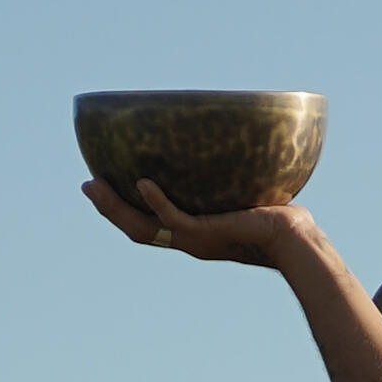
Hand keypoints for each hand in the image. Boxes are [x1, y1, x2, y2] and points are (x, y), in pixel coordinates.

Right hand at [80, 177, 312, 268]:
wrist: (296, 240)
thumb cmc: (279, 217)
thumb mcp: (242, 194)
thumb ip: (225, 177)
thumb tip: (226, 140)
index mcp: (193, 234)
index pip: (148, 225)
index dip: (122, 210)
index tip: (102, 188)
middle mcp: (189, 241)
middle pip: (136, 229)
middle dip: (108, 209)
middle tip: (85, 185)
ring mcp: (197, 240)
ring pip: (144, 228)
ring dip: (117, 208)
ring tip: (96, 186)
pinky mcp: (209, 233)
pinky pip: (175, 219)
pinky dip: (157, 202)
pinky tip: (142, 183)